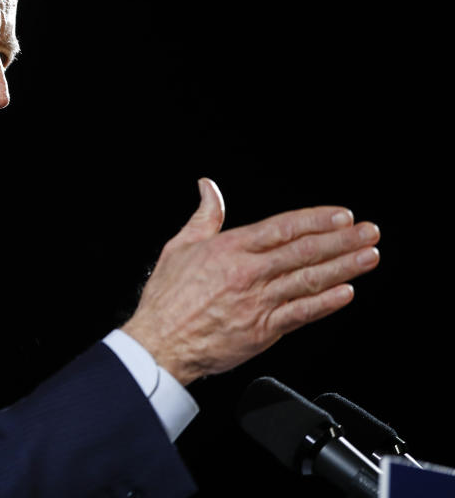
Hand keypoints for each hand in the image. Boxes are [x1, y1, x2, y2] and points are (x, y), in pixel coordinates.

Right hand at [122, 178, 379, 385]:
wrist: (160, 342)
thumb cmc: (167, 298)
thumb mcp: (179, 246)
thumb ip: (204, 215)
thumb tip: (208, 187)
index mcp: (230, 248)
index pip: (282, 228)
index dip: (315, 220)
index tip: (342, 215)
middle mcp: (248, 272)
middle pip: (303, 251)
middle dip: (342, 240)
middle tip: (370, 232)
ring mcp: (258, 302)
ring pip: (308, 280)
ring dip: (343, 267)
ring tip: (369, 256)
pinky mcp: (262, 329)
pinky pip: (300, 313)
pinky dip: (325, 303)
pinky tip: (346, 293)